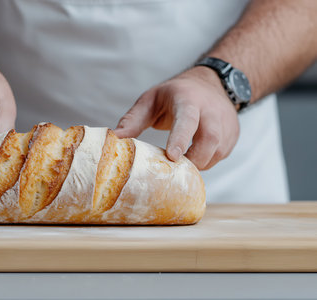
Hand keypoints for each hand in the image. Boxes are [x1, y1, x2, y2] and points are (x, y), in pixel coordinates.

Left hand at [114, 66, 239, 169]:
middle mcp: (211, 110)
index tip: (172, 157)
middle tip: (174, 169)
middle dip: (193, 159)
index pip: (187, 119)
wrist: (212, 83)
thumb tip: (115, 139)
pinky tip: (194, 158)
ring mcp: (226, 123)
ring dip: (199, 163)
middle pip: (209, 139)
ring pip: (217, 151)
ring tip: (182, 163)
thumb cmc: (175, 94)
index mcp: (188, 99)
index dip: (180, 138)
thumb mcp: (151, 100)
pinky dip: (206, 162)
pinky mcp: (233, 135)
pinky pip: (221, 156)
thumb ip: (133, 119)